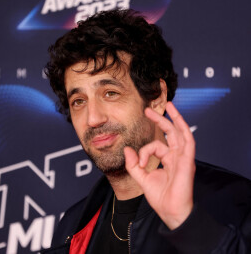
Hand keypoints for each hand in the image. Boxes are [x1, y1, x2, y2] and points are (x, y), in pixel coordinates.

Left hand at [124, 102, 195, 229]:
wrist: (170, 211)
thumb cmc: (160, 197)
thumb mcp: (142, 178)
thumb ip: (133, 163)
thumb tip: (127, 149)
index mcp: (168, 160)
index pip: (155, 146)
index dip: (144, 151)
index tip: (139, 162)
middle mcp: (177, 156)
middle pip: (170, 133)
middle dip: (160, 120)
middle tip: (148, 110)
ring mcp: (183, 157)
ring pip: (181, 133)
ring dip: (176, 118)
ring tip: (169, 105)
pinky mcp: (187, 161)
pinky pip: (188, 142)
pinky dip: (184, 129)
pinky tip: (178, 118)